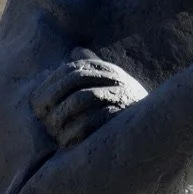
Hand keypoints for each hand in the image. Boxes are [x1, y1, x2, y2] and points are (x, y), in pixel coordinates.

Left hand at [30, 48, 147, 147]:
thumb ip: (91, 69)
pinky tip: (67, 143)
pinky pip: (93, 121)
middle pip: (75, 79)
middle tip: (43, 119)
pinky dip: (75, 132)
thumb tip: (75, 50)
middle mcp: (116, 78)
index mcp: (108, 70)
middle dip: (54, 98)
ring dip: (62, 116)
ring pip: (82, 98)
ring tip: (55, 132)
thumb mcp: (109, 85)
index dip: (50, 84)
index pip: (72, 68)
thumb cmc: (124, 109)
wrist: (155, 132)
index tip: (37, 105)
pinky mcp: (124, 120)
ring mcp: (122, 97)